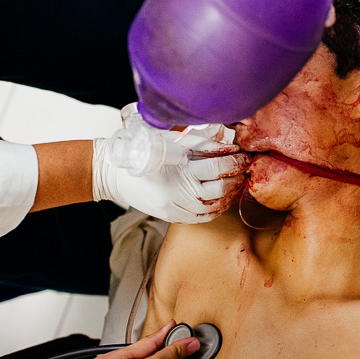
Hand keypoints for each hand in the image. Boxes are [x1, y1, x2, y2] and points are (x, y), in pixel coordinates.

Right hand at [93, 110, 249, 223]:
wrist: (114, 174)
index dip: (235, 162)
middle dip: (236, 179)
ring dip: (229, 196)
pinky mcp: (171, 216)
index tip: (245, 157)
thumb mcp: (170, 140)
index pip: (217, 168)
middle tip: (244, 170)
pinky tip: (223, 200)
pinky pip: (201, 218)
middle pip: (219, 189)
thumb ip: (199, 143)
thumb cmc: (142, 151)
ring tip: (236, 184)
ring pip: (213, 207)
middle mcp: (180, 191)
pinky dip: (216, 210)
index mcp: (180, 170)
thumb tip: (227, 145)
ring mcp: (175, 207)